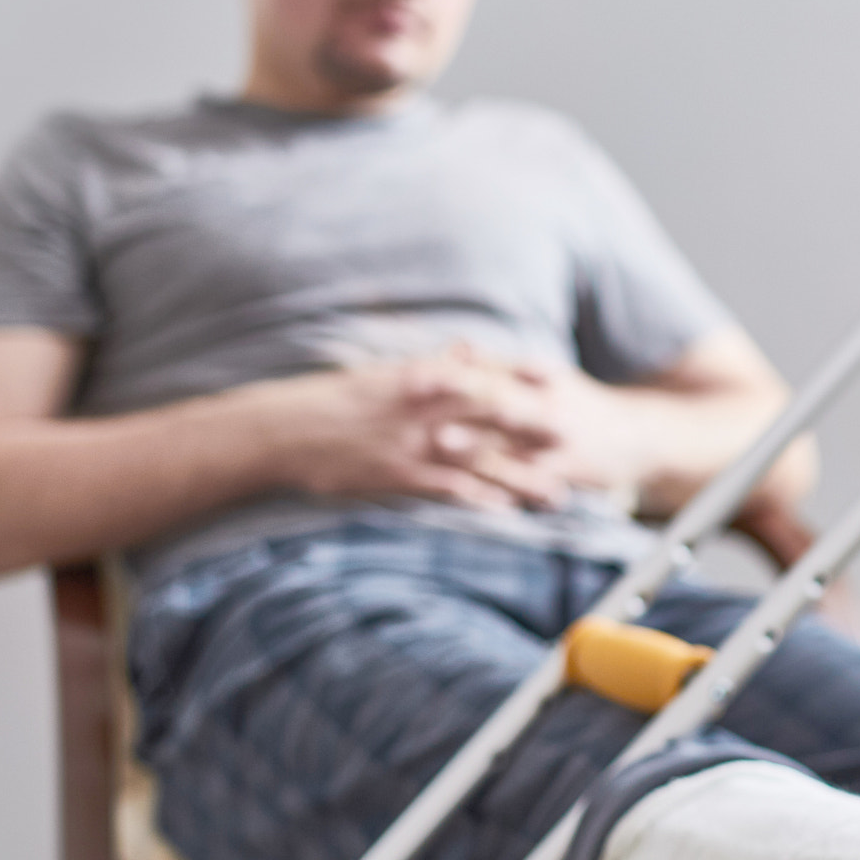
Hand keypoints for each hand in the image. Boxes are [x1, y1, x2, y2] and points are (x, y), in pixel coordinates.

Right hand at [247, 353, 569, 509]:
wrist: (283, 429)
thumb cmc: (335, 400)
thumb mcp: (386, 374)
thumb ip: (435, 365)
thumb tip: (469, 349)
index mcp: (422, 377)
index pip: (484, 375)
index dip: (524, 381)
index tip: (561, 384)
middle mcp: (423, 406)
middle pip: (491, 416)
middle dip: (534, 428)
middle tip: (575, 437)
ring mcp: (412, 441)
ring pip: (478, 458)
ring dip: (518, 476)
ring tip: (555, 491)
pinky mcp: (397, 473)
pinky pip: (446, 487)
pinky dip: (476, 497)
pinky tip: (503, 509)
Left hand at [431, 351, 651, 508]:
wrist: (638, 436)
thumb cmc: (581, 406)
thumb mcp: (547, 378)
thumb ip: (500, 366)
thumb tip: (458, 347)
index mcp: (537, 376)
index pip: (488, 367)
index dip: (450, 368)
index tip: (412, 369)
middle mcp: (546, 400)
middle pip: (494, 396)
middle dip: (456, 396)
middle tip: (414, 395)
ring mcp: (557, 435)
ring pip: (510, 437)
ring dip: (475, 440)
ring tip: (441, 442)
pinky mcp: (569, 466)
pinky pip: (534, 476)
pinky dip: (508, 484)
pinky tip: (477, 492)